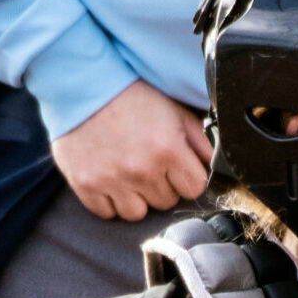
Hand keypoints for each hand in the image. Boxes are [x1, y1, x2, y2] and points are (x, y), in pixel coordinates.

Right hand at [50, 80, 210, 220]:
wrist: (82, 84)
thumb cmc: (132, 96)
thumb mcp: (174, 110)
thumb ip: (199, 140)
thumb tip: (214, 165)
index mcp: (168, 150)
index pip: (194, 189)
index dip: (186, 177)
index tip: (175, 166)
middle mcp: (141, 170)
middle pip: (166, 202)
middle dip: (161, 185)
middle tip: (146, 161)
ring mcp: (112, 180)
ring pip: (137, 213)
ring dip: (136, 197)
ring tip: (127, 173)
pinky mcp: (86, 185)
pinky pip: (107, 213)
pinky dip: (109, 201)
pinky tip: (109, 178)